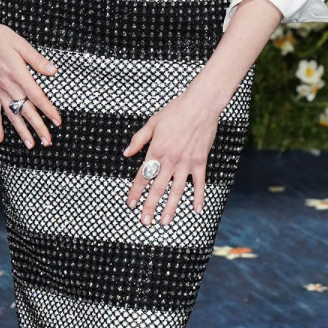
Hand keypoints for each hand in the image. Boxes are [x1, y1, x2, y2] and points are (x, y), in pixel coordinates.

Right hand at [0, 14, 60, 146]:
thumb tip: (54, 71)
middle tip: (48, 142)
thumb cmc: (1, 37)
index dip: (48, 110)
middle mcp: (7, 86)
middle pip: (26, 111)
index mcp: (18, 74)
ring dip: (21, 131)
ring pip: (12, 115)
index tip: (58, 122)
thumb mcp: (21, 44)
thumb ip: (37, 60)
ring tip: (31, 145)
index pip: (37, 97)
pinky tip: (1, 139)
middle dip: (38, 127)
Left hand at [124, 81, 222, 226]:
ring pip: (177, 190)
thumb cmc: (175, 112)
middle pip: (157, 188)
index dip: (135, 192)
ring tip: (165, 221)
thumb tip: (126, 154)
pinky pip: (199, 183)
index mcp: (156, 151)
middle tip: (145, 222)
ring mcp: (186, 163)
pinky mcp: (200, 162)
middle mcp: (170, 160)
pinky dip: (198, 197)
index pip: (142, 176)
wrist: (200, 105)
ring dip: (170, 207)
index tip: (131, 204)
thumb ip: (138, 140)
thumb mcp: (152, 123)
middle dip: (150, 206)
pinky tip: (196, 210)